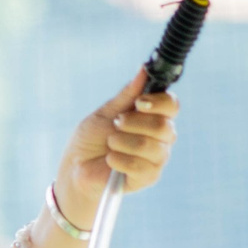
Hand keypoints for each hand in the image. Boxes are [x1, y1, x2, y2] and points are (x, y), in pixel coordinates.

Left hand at [57, 69, 179, 221]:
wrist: (76, 167)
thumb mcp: (105, 113)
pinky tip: (110, 159)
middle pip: (164, 126)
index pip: (171, 105)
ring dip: (124, 142)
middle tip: (115, 124)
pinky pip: (142, 167)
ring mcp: (157, 158)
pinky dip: (120, 160)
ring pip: (151, 146)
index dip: (158, 102)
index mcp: (154, 116)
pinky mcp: (148, 177)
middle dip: (135, 123)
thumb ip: (127, 95)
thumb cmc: (91, 139)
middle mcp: (161, 137)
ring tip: (110, 143)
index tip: (139, 102)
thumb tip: (143, 70)